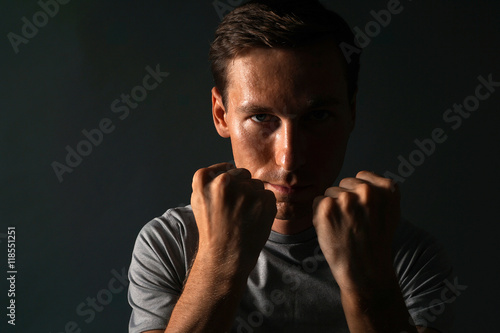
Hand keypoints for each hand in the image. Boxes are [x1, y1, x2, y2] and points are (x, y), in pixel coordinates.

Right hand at [191, 162, 276, 275]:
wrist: (225, 257)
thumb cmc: (212, 229)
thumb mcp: (199, 201)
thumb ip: (211, 180)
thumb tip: (230, 167)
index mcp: (203, 179)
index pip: (225, 168)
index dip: (228, 182)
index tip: (224, 199)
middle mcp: (223, 182)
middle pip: (242, 174)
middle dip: (242, 188)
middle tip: (234, 211)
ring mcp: (245, 190)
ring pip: (256, 185)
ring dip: (254, 198)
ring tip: (243, 217)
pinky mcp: (263, 199)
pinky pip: (268, 195)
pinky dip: (265, 207)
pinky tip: (254, 220)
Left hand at [312, 171, 399, 294]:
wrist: (366, 272)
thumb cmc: (376, 243)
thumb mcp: (391, 212)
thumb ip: (379, 192)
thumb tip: (361, 178)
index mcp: (387, 189)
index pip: (362, 177)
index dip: (359, 195)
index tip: (364, 213)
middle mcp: (367, 191)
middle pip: (344, 184)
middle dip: (345, 200)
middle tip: (353, 223)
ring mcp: (346, 199)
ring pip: (330, 192)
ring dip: (332, 207)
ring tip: (344, 227)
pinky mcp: (326, 208)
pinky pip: (317, 202)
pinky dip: (320, 215)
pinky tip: (332, 229)